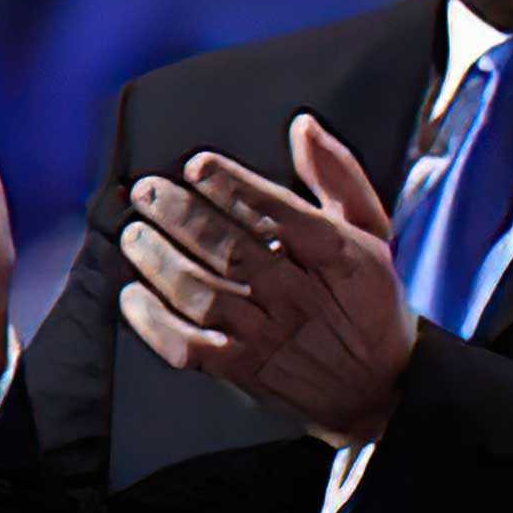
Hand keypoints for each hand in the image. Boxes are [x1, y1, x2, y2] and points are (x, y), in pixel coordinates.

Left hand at [111, 113, 415, 444]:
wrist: (379, 386)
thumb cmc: (367, 298)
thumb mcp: (369, 231)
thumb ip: (337, 175)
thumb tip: (302, 126)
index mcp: (335, 254)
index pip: (281, 214)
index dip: (235, 188)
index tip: (198, 166)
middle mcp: (299, 294)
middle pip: (231, 250)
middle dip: (182, 217)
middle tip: (147, 192)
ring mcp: (269, 335)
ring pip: (204, 294)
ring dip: (162, 262)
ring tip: (135, 234)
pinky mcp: (244, 369)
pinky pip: (190, 346)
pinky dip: (156, 322)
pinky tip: (133, 295)